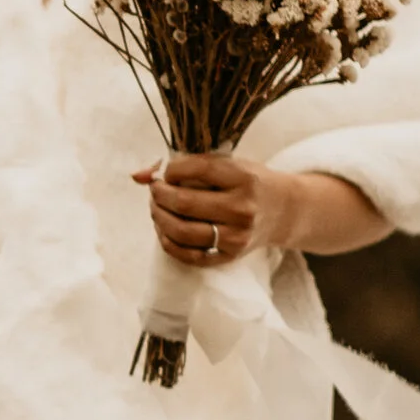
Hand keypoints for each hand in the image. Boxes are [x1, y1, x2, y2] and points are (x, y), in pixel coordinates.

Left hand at [131, 154, 387, 263]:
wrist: (283, 210)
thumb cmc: (248, 182)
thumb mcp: (226, 164)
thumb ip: (183, 165)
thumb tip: (136, 175)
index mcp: (243, 177)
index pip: (194, 169)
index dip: (170, 170)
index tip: (168, 172)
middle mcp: (242, 208)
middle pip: (183, 203)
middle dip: (158, 195)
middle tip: (155, 190)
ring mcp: (236, 236)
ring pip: (181, 231)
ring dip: (158, 218)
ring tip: (157, 208)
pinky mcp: (229, 256)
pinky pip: (189, 255)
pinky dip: (168, 242)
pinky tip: (164, 229)